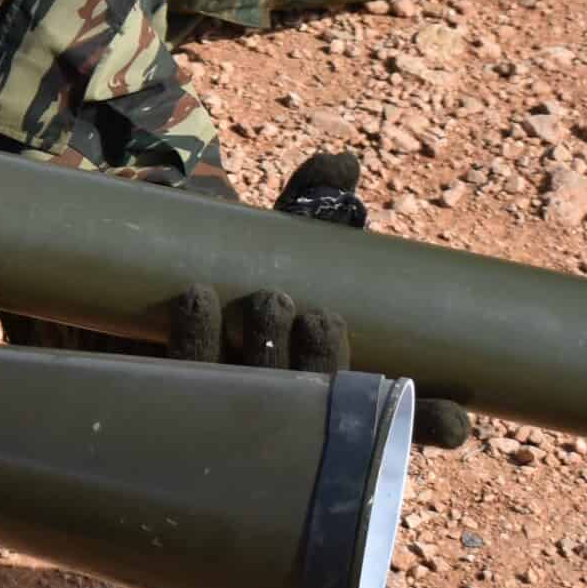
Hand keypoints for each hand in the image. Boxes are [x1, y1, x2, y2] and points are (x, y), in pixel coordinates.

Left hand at [165, 151, 470, 449]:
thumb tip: (342, 161)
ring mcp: (227, 412)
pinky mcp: (166, 396)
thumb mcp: (279, 241)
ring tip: (271, 300)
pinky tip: (197, 298)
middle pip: (318, 403)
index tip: (454, 420)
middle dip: (324, 364)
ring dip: (268, 353)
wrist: (132, 293)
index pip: (397, 423)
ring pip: (255, 397)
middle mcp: (289, 409)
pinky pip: (179, 374)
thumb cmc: (235, 271)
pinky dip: (193, 334)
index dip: (428, 425)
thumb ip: (313, 204)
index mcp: (335, 386)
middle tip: (316, 315)